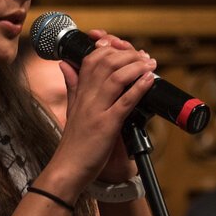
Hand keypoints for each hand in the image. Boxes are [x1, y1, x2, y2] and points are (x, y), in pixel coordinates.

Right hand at [45, 30, 154, 193]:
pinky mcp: (107, 125)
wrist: (68, 168)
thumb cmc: (73, 142)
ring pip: (116, 77)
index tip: (123, 47)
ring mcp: (97, 110)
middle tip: (144, 56)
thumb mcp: (71, 108)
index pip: (92, 59)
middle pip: (106, 63)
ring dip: (136, 66)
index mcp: (80, 92)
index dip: (109, 48)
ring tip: (150, 64)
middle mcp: (87, 97)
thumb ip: (71, 85)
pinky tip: (148, 80)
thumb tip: (65, 64)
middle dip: (128, 55)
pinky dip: (138, 88)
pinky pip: (124, 102)